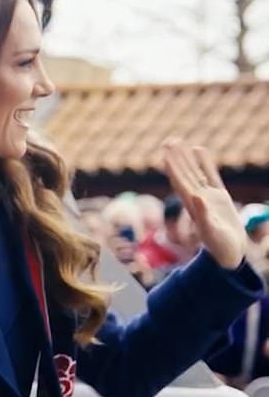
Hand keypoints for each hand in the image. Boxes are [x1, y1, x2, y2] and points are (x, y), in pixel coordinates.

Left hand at [162, 139, 246, 269]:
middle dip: (177, 159)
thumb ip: (203, 215)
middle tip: (168, 141)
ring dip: (188, 158)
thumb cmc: (219, 247)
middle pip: (185, 175)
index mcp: (192, 207)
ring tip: (179, 142)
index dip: (174, 169)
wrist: (230, 254)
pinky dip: (206, 164)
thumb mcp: (210, 231)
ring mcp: (208, 197)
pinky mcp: (220, 198)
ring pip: (196, 173)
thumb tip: (195, 196)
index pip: (181, 183)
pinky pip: (211, 176)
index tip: (165, 154)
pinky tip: (200, 150)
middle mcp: (197, 200)